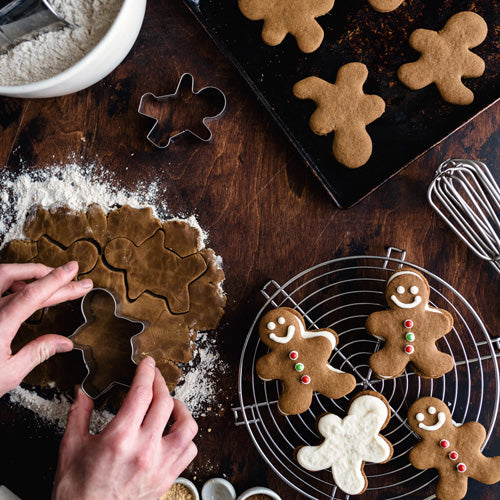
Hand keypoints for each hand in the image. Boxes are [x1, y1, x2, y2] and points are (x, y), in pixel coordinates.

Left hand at [0, 261, 92, 396]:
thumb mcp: (8, 374)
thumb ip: (38, 353)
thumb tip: (65, 343)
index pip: (33, 294)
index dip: (56, 280)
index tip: (73, 270)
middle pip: (25, 284)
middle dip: (55, 279)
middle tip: (77, 280)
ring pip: (5, 275)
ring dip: (31, 273)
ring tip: (51, 278)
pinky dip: (14, 282)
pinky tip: (24, 288)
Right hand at [53, 358, 197, 499]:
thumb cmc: (76, 491)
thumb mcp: (71, 447)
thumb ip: (79, 414)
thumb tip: (82, 391)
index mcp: (119, 438)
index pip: (141, 392)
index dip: (146, 372)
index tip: (147, 363)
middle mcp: (144, 449)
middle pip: (164, 402)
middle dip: (160, 383)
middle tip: (154, 377)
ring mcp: (160, 465)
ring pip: (186, 426)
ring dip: (180, 409)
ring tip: (170, 404)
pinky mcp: (167, 478)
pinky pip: (189, 450)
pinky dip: (186, 437)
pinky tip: (174, 432)